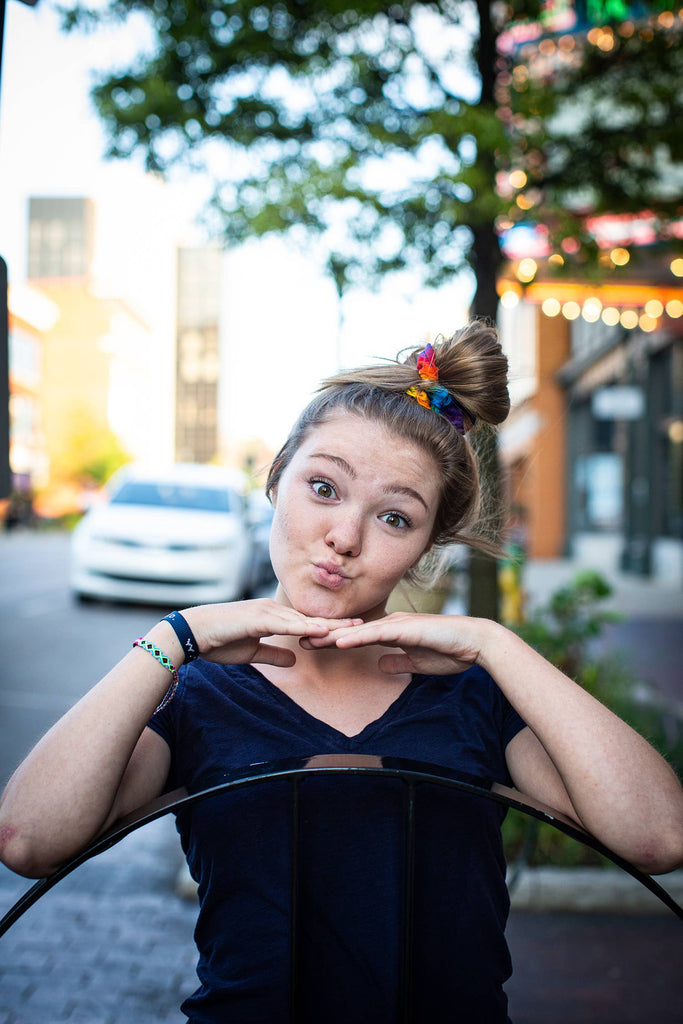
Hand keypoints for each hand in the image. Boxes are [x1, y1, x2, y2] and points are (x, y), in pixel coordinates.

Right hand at [181, 599, 362, 667]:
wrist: (193, 634)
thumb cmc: (219, 642)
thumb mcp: (253, 653)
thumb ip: (274, 653)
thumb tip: (294, 658)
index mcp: (272, 616)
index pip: (305, 622)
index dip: (328, 626)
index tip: (350, 629)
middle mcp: (272, 610)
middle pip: (310, 617)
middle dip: (336, 622)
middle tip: (363, 624)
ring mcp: (266, 611)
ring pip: (302, 619)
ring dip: (326, 624)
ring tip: (350, 628)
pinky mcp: (257, 618)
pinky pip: (285, 624)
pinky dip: (304, 627)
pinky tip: (321, 630)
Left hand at [307, 612, 493, 675]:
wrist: (477, 643)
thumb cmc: (452, 652)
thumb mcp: (418, 663)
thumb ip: (398, 662)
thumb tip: (381, 665)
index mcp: (393, 632)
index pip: (357, 637)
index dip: (334, 641)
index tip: (311, 646)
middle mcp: (391, 624)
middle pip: (352, 630)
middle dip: (325, 635)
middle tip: (298, 639)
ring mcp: (398, 624)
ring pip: (359, 630)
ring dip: (334, 635)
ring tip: (310, 639)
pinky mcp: (407, 629)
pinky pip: (377, 634)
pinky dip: (357, 637)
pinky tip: (340, 642)